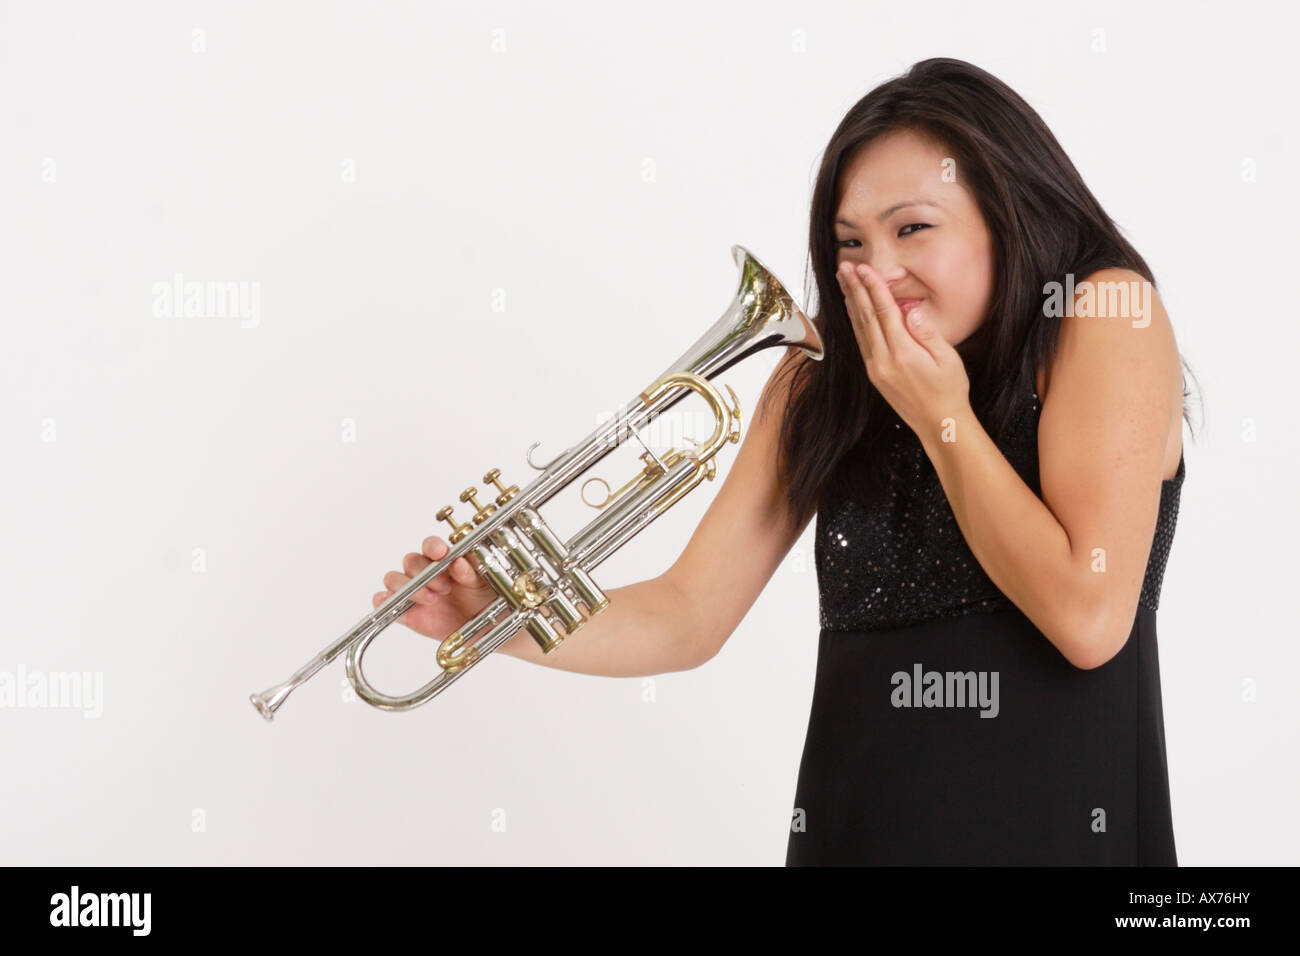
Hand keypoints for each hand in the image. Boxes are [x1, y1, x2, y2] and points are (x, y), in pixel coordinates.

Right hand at [372, 536, 497, 639]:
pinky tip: (398, 606)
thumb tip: (458, 562)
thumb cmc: (484, 598)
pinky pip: (384, 603)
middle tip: (445, 587)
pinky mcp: (406, 611)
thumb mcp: (483, 583)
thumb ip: (471, 572)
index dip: (432, 547)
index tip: (441, 553)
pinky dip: (384, 602)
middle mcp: (425, 572)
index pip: (430, 546)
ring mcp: (413, 591)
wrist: (485, 626)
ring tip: (432, 599)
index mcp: (444, 559)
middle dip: (424, 572)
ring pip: (394, 579)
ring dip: (408, 587)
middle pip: (410, 562)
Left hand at [836, 260, 970, 440]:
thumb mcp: (947, 359)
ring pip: (859, 329)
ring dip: (851, 303)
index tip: (864, 268)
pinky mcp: (874, 374)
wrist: (939, 425)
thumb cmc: (949, 391)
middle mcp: (883, 361)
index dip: (873, 287)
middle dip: (854, 289)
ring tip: (843, 281)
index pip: (884, 312)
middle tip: (845, 267)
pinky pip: (861, 342)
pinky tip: (852, 309)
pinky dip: (855, 322)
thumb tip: (911, 310)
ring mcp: (876, 368)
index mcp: (903, 354)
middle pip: (865, 317)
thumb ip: (928, 333)